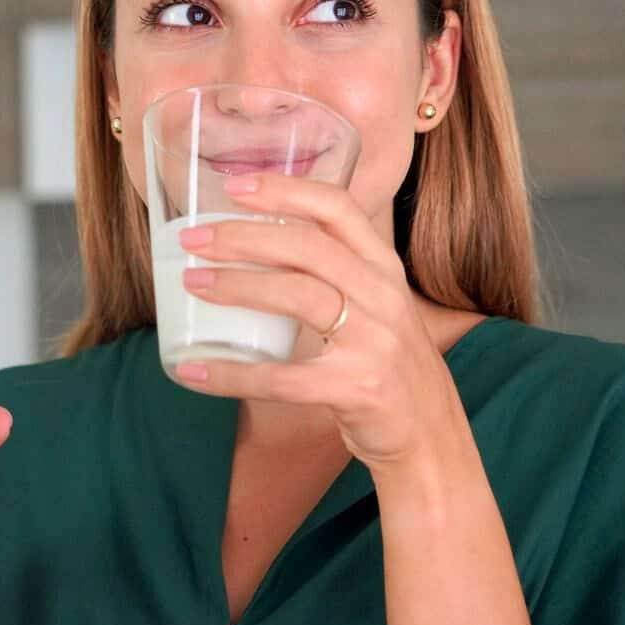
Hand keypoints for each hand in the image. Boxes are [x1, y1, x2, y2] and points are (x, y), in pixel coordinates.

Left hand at [172, 173, 471, 467]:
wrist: (433, 440)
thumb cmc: (389, 367)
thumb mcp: (377, 308)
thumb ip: (335, 277)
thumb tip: (255, 248)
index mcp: (385, 269)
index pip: (337, 209)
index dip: (286, 191)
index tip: (236, 185)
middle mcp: (384, 297)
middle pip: (309, 247)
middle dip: (245, 236)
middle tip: (194, 238)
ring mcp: (375, 343)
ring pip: (299, 297)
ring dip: (238, 286)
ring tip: (192, 283)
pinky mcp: (357, 389)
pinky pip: (282, 378)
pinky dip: (232, 373)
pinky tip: (192, 371)